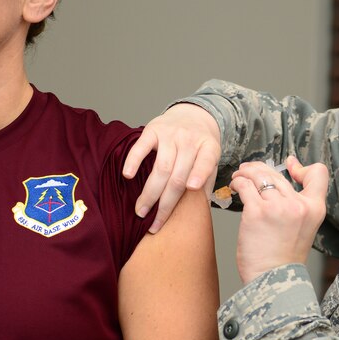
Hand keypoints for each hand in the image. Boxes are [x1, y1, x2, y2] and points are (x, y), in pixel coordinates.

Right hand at [123, 104, 221, 232]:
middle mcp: (190, 140)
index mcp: (209, 148)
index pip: (205, 162)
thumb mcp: (211, 159)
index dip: (199, 174)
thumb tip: (200, 213)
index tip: (191, 187)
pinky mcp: (153, 129)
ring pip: (161, 168)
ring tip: (141, 211)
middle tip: (154, 224)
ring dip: (149, 193)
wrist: (192, 115)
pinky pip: (141, 147)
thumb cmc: (200, 145)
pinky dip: (133, 161)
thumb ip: (207, 182)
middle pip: (178, 175)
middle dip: (165, 203)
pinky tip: (127, 175)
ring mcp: (171, 134)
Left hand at [231, 156, 327, 283]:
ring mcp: (278, 207)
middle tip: (247, 171)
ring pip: (259, 175)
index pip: (318, 173)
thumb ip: (297, 206)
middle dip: (259, 169)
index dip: (301, 167)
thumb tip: (283, 181)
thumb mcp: (303, 229)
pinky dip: (238, 182)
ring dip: (245, 173)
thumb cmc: (283, 257)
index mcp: (315, 209)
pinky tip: (235, 187)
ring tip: (238, 177)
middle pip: (278, 173)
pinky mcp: (257, 212)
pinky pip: (245, 186)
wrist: (273, 280)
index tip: (288, 166)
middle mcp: (299, 205)